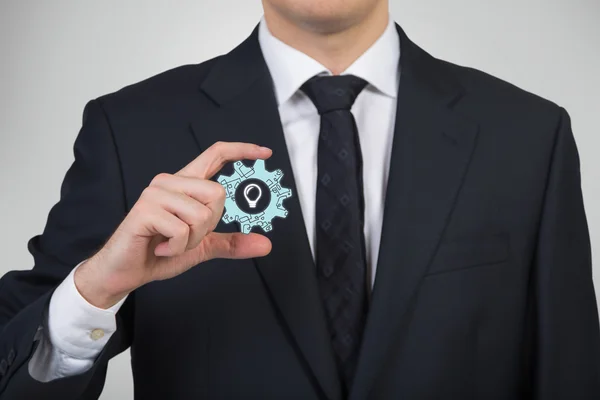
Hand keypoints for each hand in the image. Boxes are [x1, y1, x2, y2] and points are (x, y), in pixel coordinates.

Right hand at [74, 142, 272, 307]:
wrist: (126, 272)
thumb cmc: (160, 253)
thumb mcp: (203, 247)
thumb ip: (231, 242)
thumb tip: (265, 244)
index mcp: (185, 185)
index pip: (216, 155)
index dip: (242, 150)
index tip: (265, 152)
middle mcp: (170, 182)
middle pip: (217, 193)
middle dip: (210, 225)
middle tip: (187, 237)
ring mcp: (156, 193)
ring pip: (201, 214)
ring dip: (192, 239)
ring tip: (171, 243)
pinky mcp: (145, 210)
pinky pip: (181, 230)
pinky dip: (176, 247)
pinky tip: (160, 247)